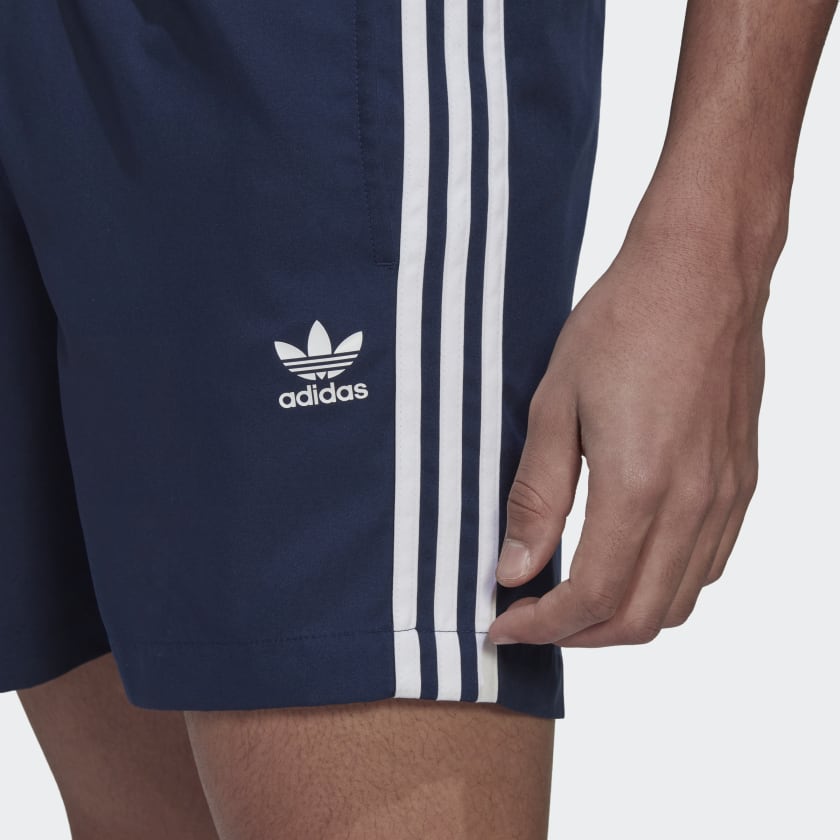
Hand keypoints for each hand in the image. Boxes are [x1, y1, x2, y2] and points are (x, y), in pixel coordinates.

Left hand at [487, 228, 767, 646]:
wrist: (701, 273)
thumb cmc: (623, 325)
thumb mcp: (554, 405)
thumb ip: (537, 495)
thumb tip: (514, 567)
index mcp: (639, 486)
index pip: (590, 597)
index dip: (541, 626)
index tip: (504, 623)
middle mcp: (692, 504)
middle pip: (638, 618)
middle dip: (577, 635)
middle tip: (531, 617)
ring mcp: (725, 496)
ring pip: (678, 602)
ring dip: (620, 617)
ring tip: (572, 597)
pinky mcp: (740, 481)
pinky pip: (707, 564)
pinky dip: (663, 586)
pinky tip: (626, 560)